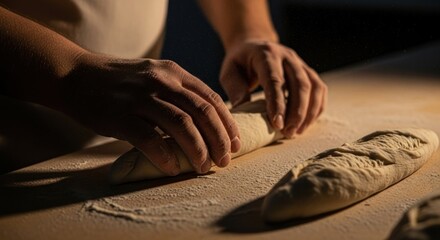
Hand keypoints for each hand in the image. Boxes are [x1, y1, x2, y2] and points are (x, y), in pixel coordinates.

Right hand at [59, 53, 240, 174]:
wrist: (75, 75)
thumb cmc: (119, 81)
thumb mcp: (154, 74)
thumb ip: (178, 91)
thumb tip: (205, 120)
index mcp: (174, 72)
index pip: (210, 99)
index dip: (228, 124)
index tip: (236, 143)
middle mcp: (161, 81)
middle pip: (202, 113)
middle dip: (219, 140)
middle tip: (225, 161)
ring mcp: (140, 97)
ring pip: (181, 125)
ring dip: (198, 150)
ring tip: (204, 167)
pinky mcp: (120, 115)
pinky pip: (149, 139)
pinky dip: (165, 156)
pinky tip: (172, 169)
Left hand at [220, 39, 326, 137]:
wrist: (253, 45)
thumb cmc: (239, 62)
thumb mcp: (229, 73)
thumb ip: (235, 90)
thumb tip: (242, 109)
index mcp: (266, 54)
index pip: (275, 80)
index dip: (278, 103)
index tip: (277, 124)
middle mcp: (287, 56)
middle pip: (300, 84)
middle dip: (296, 112)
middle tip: (288, 133)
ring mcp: (300, 63)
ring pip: (314, 87)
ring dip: (308, 113)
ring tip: (296, 132)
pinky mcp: (308, 71)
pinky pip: (319, 89)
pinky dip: (316, 108)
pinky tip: (306, 123)